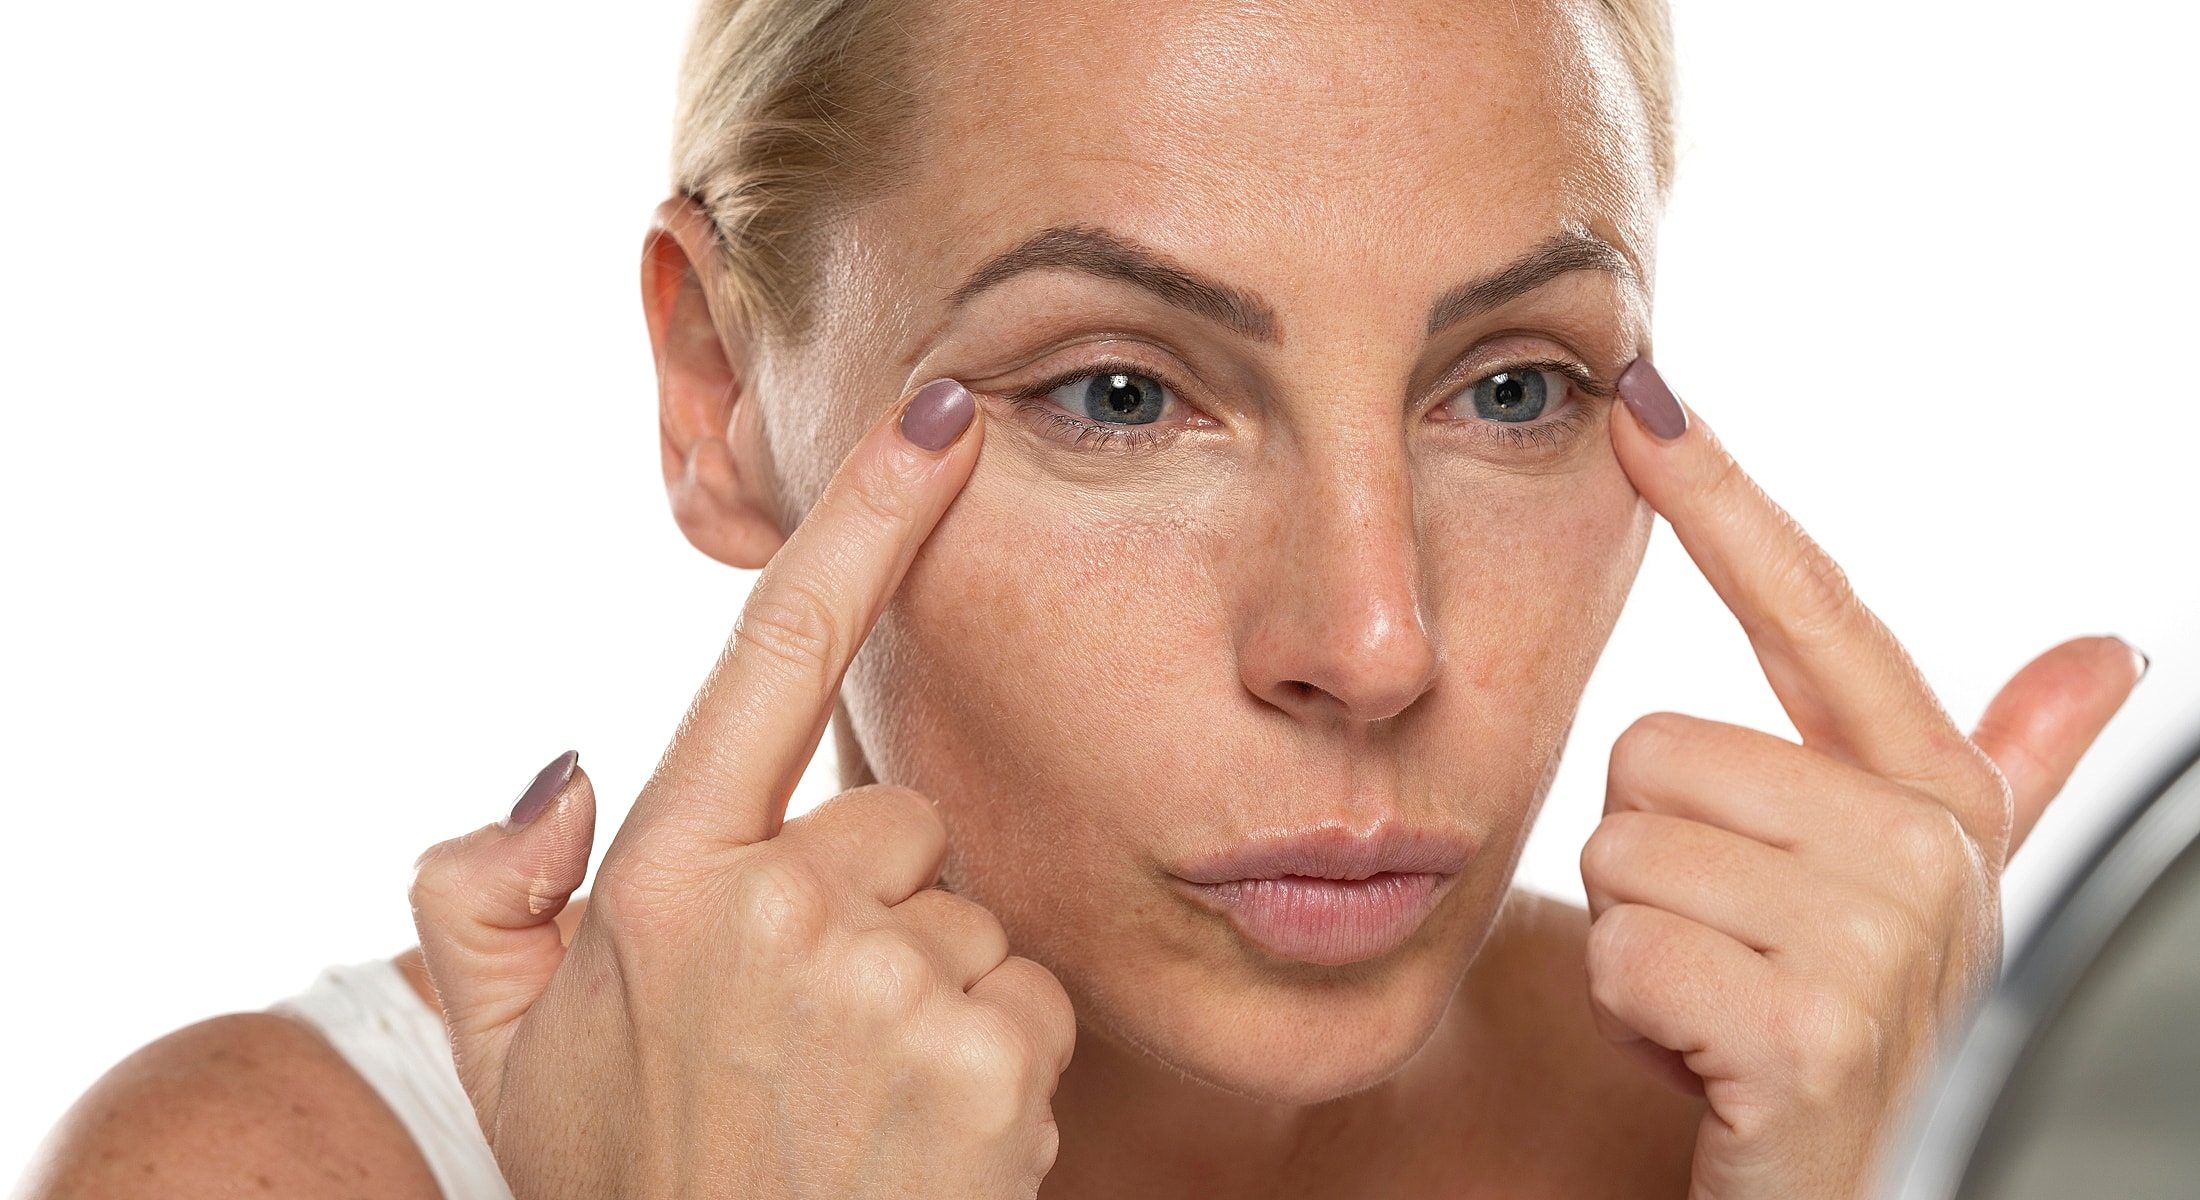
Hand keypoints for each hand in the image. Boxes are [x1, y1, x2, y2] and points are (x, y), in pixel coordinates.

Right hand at [409, 381, 1075, 1198]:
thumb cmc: (633, 1183)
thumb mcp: (504, 1049)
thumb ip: (479, 892)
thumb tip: (565, 771)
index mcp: (666, 876)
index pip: (776, 654)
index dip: (864, 518)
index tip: (940, 417)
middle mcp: (782, 908)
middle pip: (896, 818)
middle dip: (868, 900)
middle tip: (800, 1030)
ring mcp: (893, 981)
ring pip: (966, 910)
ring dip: (928, 986)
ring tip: (853, 1096)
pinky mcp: (991, 1055)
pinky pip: (1027, 992)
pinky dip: (994, 1054)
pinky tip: (920, 1128)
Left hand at [1582, 362, 2144, 1197]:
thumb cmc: (1811, 1032)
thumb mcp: (1900, 893)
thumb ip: (2003, 766)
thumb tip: (2107, 651)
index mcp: (1937, 803)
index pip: (1820, 612)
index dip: (1729, 501)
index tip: (1647, 398)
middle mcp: (1930, 859)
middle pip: (1652, 744)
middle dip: (1649, 853)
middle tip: (1718, 945)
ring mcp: (1881, 946)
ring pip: (1622, 838)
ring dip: (1633, 930)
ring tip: (1709, 999)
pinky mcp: (1809, 1033)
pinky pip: (1621, 941)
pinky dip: (1630, 1004)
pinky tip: (1698, 1055)